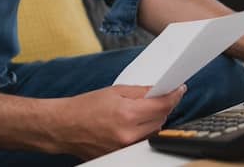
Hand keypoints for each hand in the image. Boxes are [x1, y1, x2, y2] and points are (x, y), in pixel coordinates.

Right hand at [48, 84, 185, 158]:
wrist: (63, 126)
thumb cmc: (84, 107)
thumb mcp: (115, 91)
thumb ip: (141, 91)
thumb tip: (160, 90)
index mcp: (127, 114)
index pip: (162, 106)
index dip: (174, 96)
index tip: (179, 89)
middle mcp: (128, 134)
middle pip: (161, 119)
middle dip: (162, 107)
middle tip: (158, 97)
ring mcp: (125, 147)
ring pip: (153, 132)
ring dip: (154, 120)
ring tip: (140, 111)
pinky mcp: (121, 154)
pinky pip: (142, 141)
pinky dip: (143, 131)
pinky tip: (134, 124)